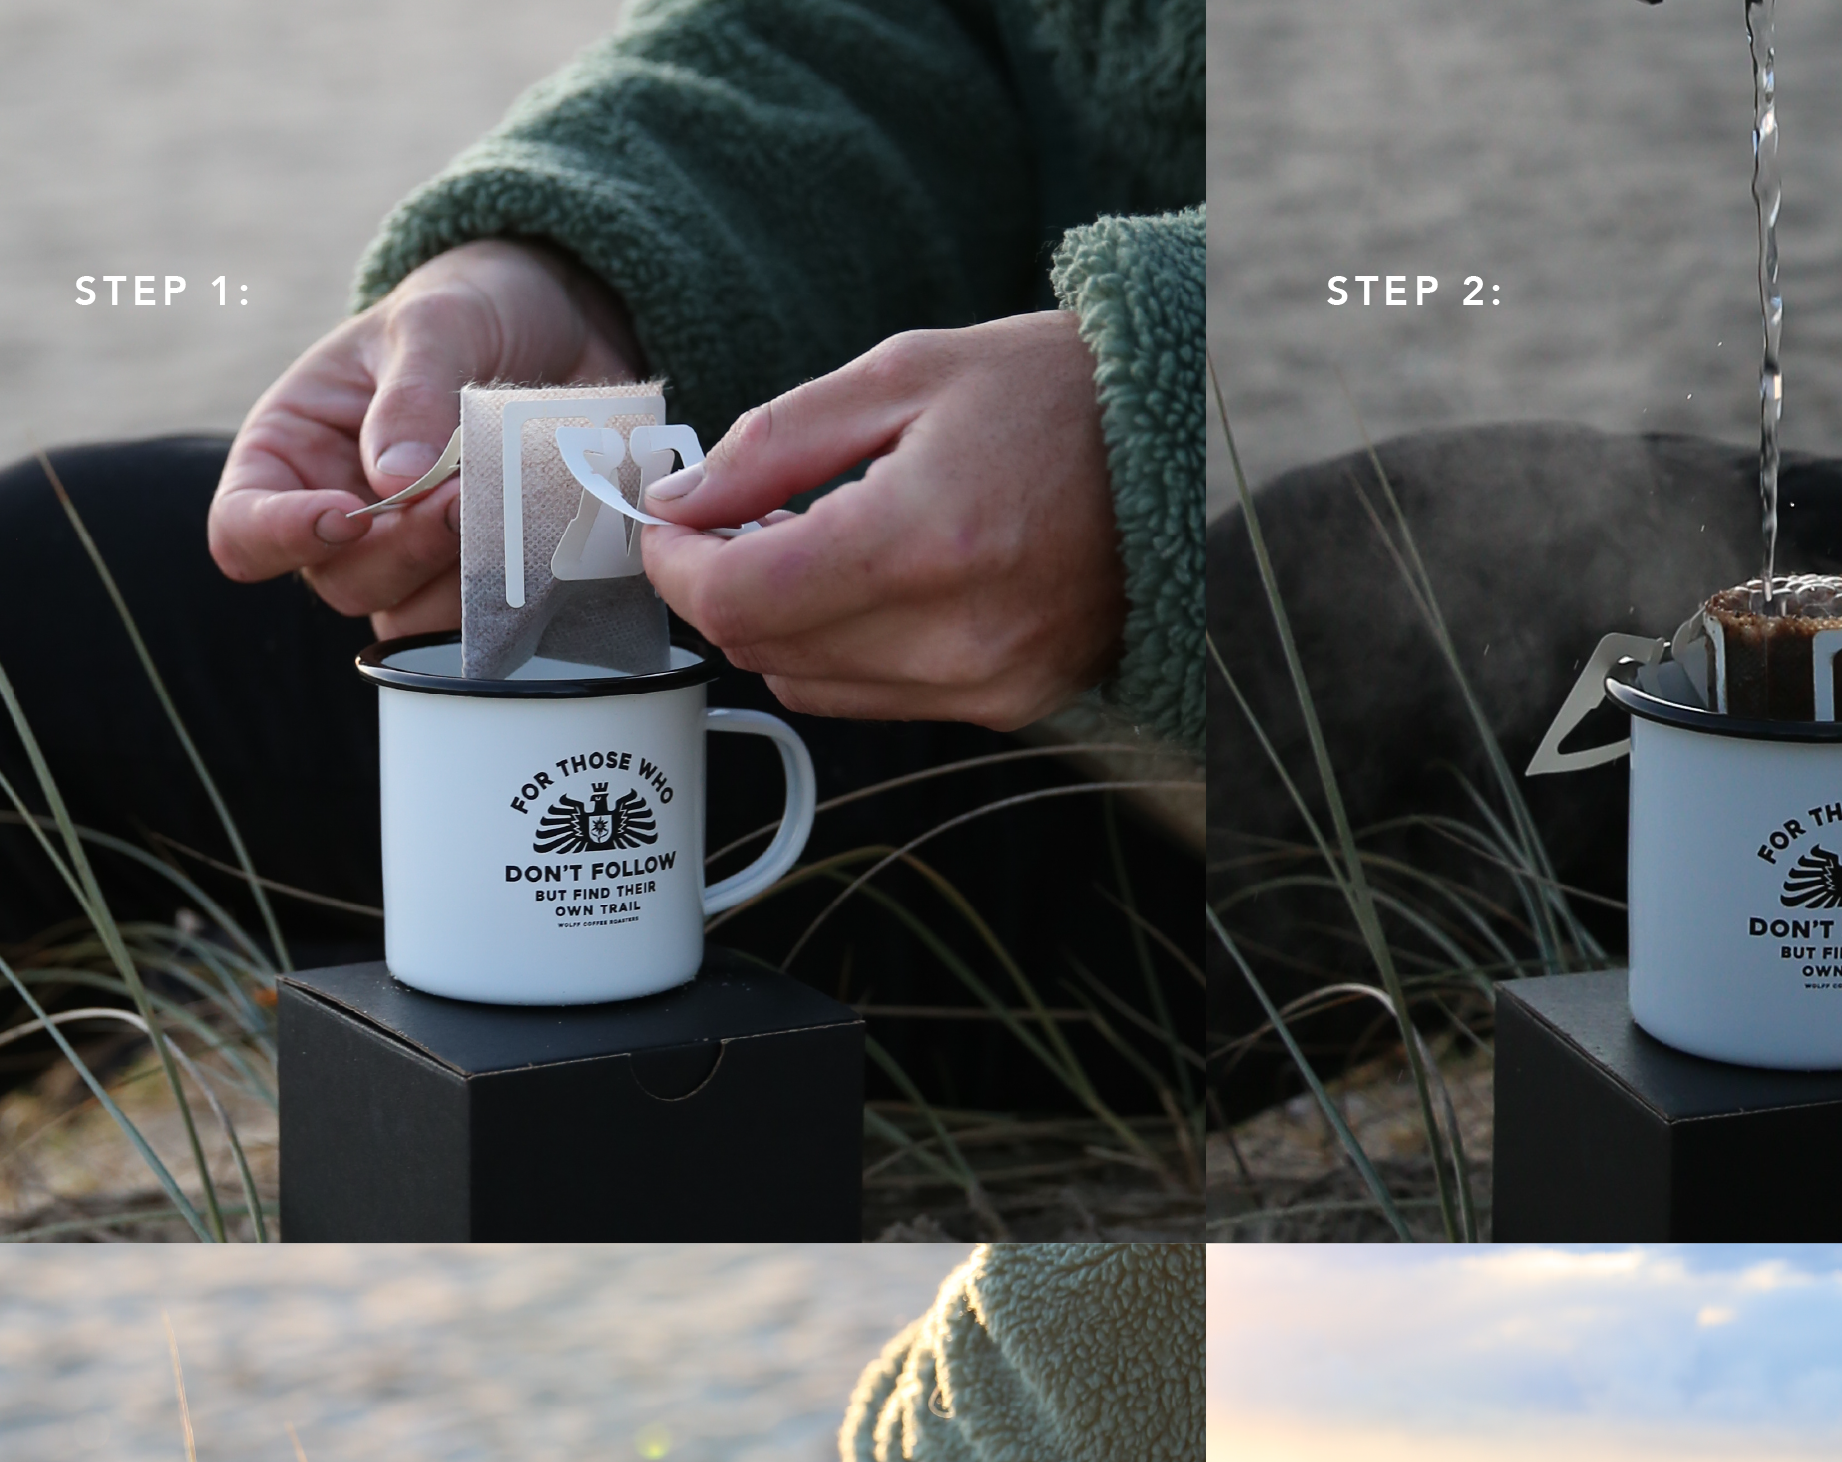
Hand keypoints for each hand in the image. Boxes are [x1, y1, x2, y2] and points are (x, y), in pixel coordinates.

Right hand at [207, 238, 644, 637]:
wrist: (559, 332)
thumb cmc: (470, 314)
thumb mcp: (438, 323)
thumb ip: (412, 394)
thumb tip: (395, 480)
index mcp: (293, 450)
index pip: (243, 527)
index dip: (282, 536)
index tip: (347, 513)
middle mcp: (342, 516)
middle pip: (344, 583)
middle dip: (406, 550)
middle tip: (464, 498)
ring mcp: (411, 558)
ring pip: (415, 618)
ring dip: (462, 580)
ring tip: (507, 507)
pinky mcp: (475, 580)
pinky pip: (483, 621)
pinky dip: (511, 591)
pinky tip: (537, 537)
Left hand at [637, 312, 1125, 728]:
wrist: (1178, 454)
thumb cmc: (1052, 397)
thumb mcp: (901, 376)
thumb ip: (774, 444)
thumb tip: (681, 502)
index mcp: (925, 539)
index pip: (742, 599)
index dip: (675, 568)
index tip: (664, 528)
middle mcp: (958, 634)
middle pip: (764, 651)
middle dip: (721, 588)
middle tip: (729, 519)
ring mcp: (987, 683)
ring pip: (810, 685)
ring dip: (779, 623)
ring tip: (805, 541)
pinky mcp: (1006, 705)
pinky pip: (875, 698)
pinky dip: (842, 648)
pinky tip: (865, 581)